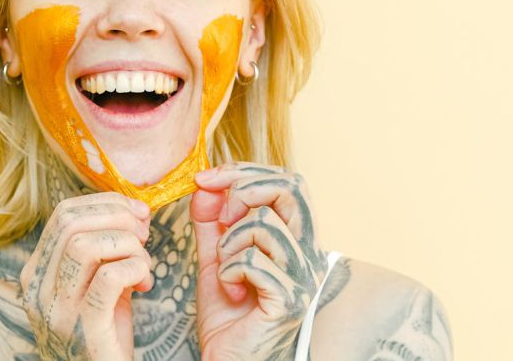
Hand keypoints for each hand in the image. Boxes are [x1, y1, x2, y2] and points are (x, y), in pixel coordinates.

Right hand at [20, 192, 153, 359]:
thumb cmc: (104, 334)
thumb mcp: (96, 285)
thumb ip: (108, 250)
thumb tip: (136, 212)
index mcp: (38, 271)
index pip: (64, 214)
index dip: (107, 204)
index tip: (138, 212)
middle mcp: (40, 288)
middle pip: (73, 223)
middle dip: (118, 218)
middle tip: (144, 235)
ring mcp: (58, 310)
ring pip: (86, 245)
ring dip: (127, 245)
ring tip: (143, 264)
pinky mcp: (84, 331)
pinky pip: (109, 278)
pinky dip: (135, 268)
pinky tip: (145, 283)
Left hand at [189, 162, 327, 359]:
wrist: (228, 360)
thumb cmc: (228, 316)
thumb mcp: (216, 258)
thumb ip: (212, 222)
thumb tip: (205, 185)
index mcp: (295, 239)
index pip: (287, 182)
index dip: (244, 171)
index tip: (205, 179)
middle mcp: (308, 254)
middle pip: (291, 189)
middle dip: (243, 190)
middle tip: (221, 217)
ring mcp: (303, 277)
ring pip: (264, 225)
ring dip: (228, 243)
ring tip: (225, 269)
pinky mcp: (289, 300)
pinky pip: (254, 261)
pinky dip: (229, 272)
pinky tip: (230, 291)